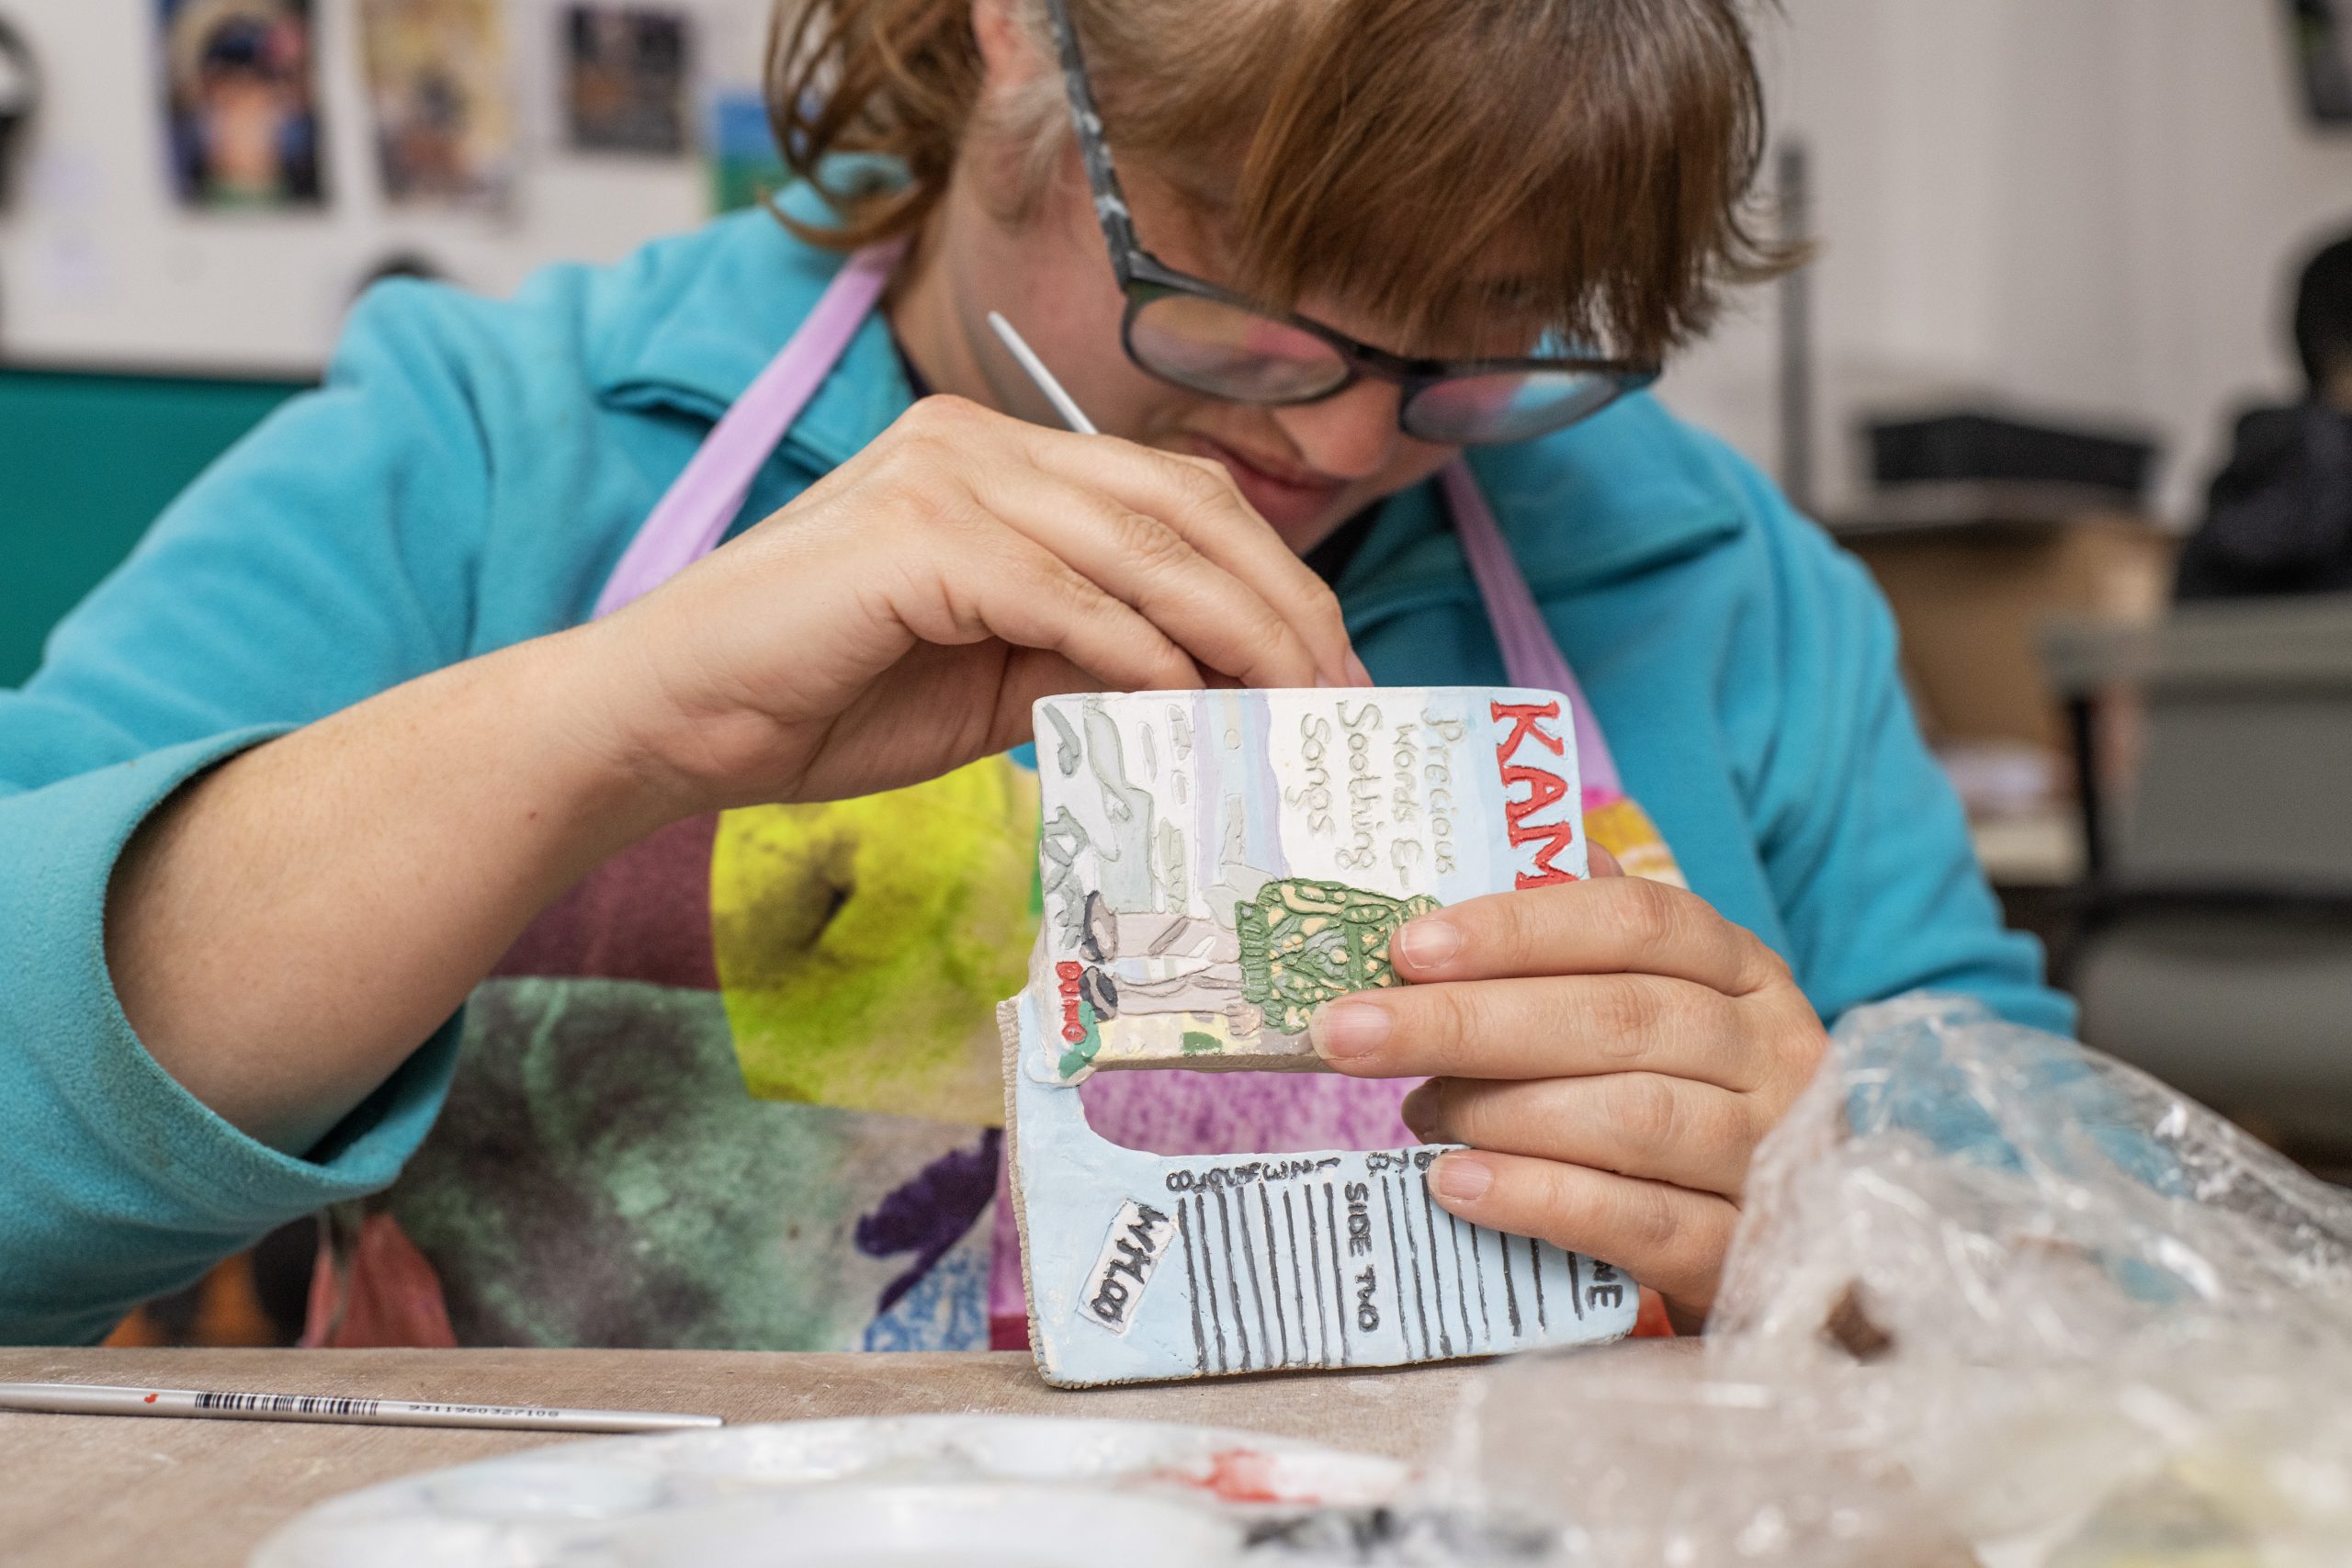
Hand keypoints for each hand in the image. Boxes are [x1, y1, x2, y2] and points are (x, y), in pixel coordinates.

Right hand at [575, 395, 1363, 813]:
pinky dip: (1138, 653)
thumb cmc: (823, 700)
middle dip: (1283, 607)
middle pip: (1183, 508)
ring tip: (1294, 712)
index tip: (1333, 676)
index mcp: (999, 459)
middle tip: (1344, 700)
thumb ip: (1094, 660)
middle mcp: (978, 441)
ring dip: (1235, 635)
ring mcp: (945, 476)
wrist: (670, 722)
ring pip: (1142, 545)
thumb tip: (1219, 689)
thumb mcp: (994, 680)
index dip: (1274, 582)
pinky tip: (1187, 708)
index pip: (1178, 502)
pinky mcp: (916, 536)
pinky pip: (1065, 594)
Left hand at [1307, 851, 1827, 1330]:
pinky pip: (1639, 1222)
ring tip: (1414, 1114)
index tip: (1406, 946)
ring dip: (1498, 1112)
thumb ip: (1580, 946)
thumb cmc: (1687, 1102)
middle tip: (1348, 1033)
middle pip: (1616, 1018)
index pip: (1636, 920)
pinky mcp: (1747, 1252)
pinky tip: (1456, 1185)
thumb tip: (1478, 863)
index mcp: (1743, 970)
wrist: (1796, 1255)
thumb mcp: (1656, 1012)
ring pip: (1631, 1117)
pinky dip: (1537, 1199)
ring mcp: (1770, 1155)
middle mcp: (1772, 1052)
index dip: (1517, 928)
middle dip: (1466, 1021)